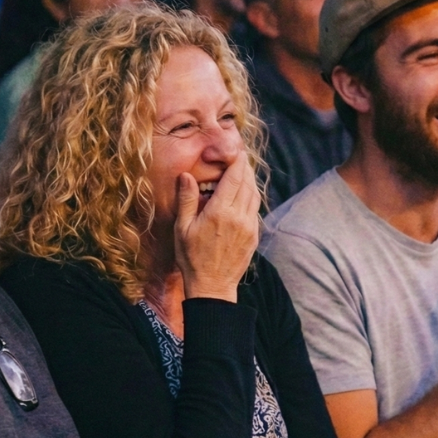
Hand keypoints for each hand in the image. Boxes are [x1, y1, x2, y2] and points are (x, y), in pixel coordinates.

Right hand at [174, 150, 260, 302]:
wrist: (212, 287)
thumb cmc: (192, 258)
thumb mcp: (182, 228)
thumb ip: (186, 199)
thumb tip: (186, 175)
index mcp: (220, 212)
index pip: (234, 177)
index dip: (236, 161)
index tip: (235, 150)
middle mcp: (239, 216)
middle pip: (248, 182)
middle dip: (244, 167)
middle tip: (239, 156)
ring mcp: (249, 226)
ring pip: (255, 195)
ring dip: (250, 181)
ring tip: (242, 172)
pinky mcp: (254, 235)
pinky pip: (255, 209)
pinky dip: (251, 197)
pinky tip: (243, 196)